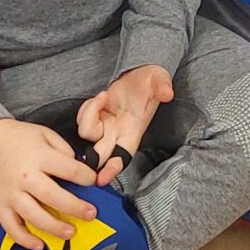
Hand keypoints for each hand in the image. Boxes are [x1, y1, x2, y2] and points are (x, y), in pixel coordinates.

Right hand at [0, 117, 102, 247]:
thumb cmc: (16, 137)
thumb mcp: (44, 133)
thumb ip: (63, 149)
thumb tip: (78, 167)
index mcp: (40, 157)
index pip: (70, 170)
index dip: (86, 177)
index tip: (93, 182)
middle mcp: (26, 177)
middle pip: (54, 197)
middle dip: (76, 208)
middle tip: (91, 214)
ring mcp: (11, 194)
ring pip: (35, 217)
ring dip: (54, 228)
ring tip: (71, 232)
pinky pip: (11, 228)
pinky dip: (25, 240)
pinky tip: (40, 245)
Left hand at [76, 64, 174, 178]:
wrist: (138, 71)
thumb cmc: (150, 80)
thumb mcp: (159, 80)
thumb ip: (162, 87)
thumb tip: (168, 93)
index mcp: (132, 133)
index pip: (121, 159)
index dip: (111, 171)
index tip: (101, 179)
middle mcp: (116, 134)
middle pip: (96, 156)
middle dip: (89, 156)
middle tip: (91, 137)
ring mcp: (104, 125)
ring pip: (85, 134)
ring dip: (89, 115)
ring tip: (103, 96)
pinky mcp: (94, 115)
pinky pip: (81, 119)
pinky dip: (87, 108)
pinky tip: (100, 97)